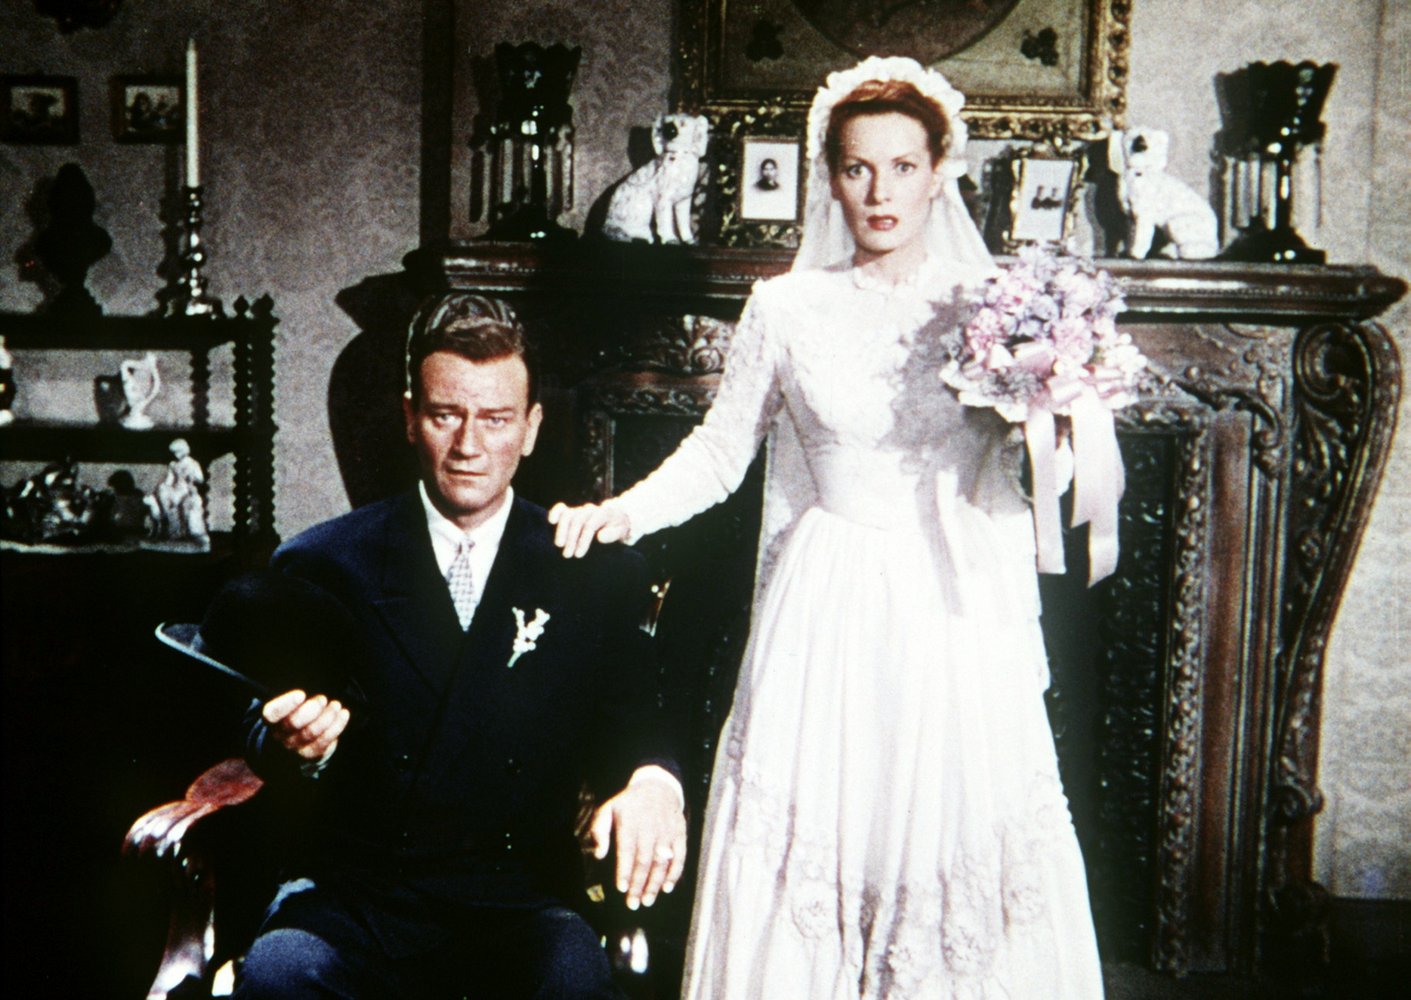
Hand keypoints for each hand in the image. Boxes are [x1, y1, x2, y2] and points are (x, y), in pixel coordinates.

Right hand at [262, 689, 349, 761]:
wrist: (298, 742)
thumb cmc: (297, 714)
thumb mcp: (294, 704)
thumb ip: (299, 698)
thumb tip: (314, 685)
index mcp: (272, 720)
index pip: (272, 713)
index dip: (287, 704)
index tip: (301, 694)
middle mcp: (280, 736)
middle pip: (293, 723)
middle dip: (312, 708)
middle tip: (322, 699)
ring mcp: (295, 748)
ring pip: (311, 732)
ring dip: (327, 716)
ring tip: (335, 705)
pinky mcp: (311, 754)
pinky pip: (324, 741)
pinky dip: (337, 725)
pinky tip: (343, 714)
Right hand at [548, 502, 630, 558]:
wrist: (618, 519)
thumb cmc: (619, 528)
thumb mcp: (621, 531)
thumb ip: (612, 534)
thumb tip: (599, 537)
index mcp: (604, 513)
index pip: (590, 525)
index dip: (583, 540)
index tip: (578, 555)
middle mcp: (591, 509)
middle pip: (577, 520)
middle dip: (571, 538)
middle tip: (567, 555)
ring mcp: (581, 510)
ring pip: (568, 515)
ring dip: (561, 530)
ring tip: (559, 545)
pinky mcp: (572, 512)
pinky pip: (562, 509)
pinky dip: (555, 512)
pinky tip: (551, 521)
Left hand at [587, 777, 686, 909]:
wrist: (658, 786)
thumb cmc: (628, 804)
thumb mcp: (608, 809)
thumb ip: (600, 831)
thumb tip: (599, 855)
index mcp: (630, 820)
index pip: (627, 849)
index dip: (624, 870)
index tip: (620, 888)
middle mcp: (650, 826)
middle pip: (645, 860)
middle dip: (639, 884)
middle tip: (633, 904)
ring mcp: (667, 830)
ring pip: (662, 861)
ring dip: (655, 883)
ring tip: (647, 901)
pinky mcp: (680, 833)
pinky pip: (680, 856)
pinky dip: (674, 873)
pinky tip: (667, 888)